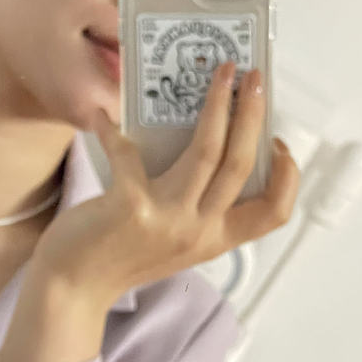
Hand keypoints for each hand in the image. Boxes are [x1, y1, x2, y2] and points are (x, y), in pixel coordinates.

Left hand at [31, 61, 300, 304]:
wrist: (73, 289)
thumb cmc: (118, 259)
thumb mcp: (172, 240)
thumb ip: (193, 205)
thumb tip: (200, 144)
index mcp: (215, 239)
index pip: (273, 213)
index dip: (287, 176)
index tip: (279, 143)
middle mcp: (199, 231)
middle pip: (241, 163)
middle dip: (252, 114)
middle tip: (252, 78)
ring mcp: (169, 219)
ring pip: (208, 151)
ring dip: (217, 105)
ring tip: (220, 72)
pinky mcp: (132, 206)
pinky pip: (128, 153)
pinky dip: (113, 131)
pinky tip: (103, 116)